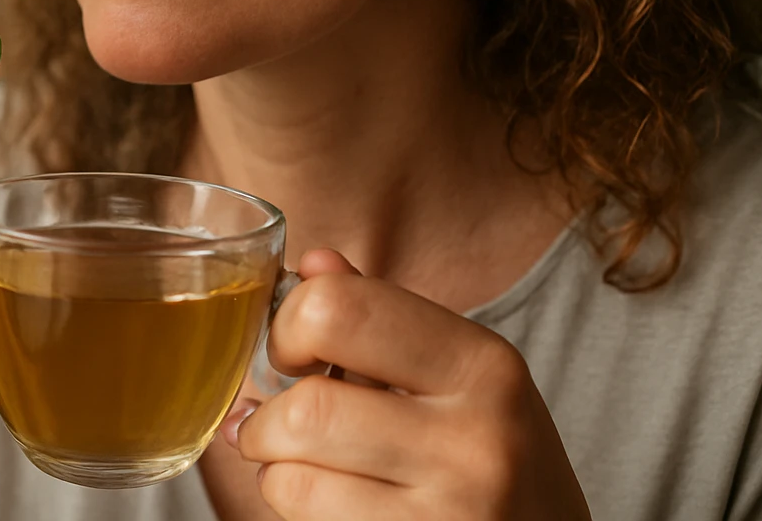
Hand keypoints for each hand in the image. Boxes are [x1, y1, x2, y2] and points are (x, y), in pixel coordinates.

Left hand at [227, 250, 590, 519]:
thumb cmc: (493, 457)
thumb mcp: (460, 377)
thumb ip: (382, 317)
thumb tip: (313, 264)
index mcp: (483, 363)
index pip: (340, 309)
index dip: (288, 326)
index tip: (291, 352)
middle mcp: (478, 438)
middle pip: (309, 407)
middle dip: (267, 416)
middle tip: (272, 423)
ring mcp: (453, 510)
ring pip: (295, 476)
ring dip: (273, 469)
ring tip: (297, 464)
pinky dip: (292, 507)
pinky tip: (324, 501)